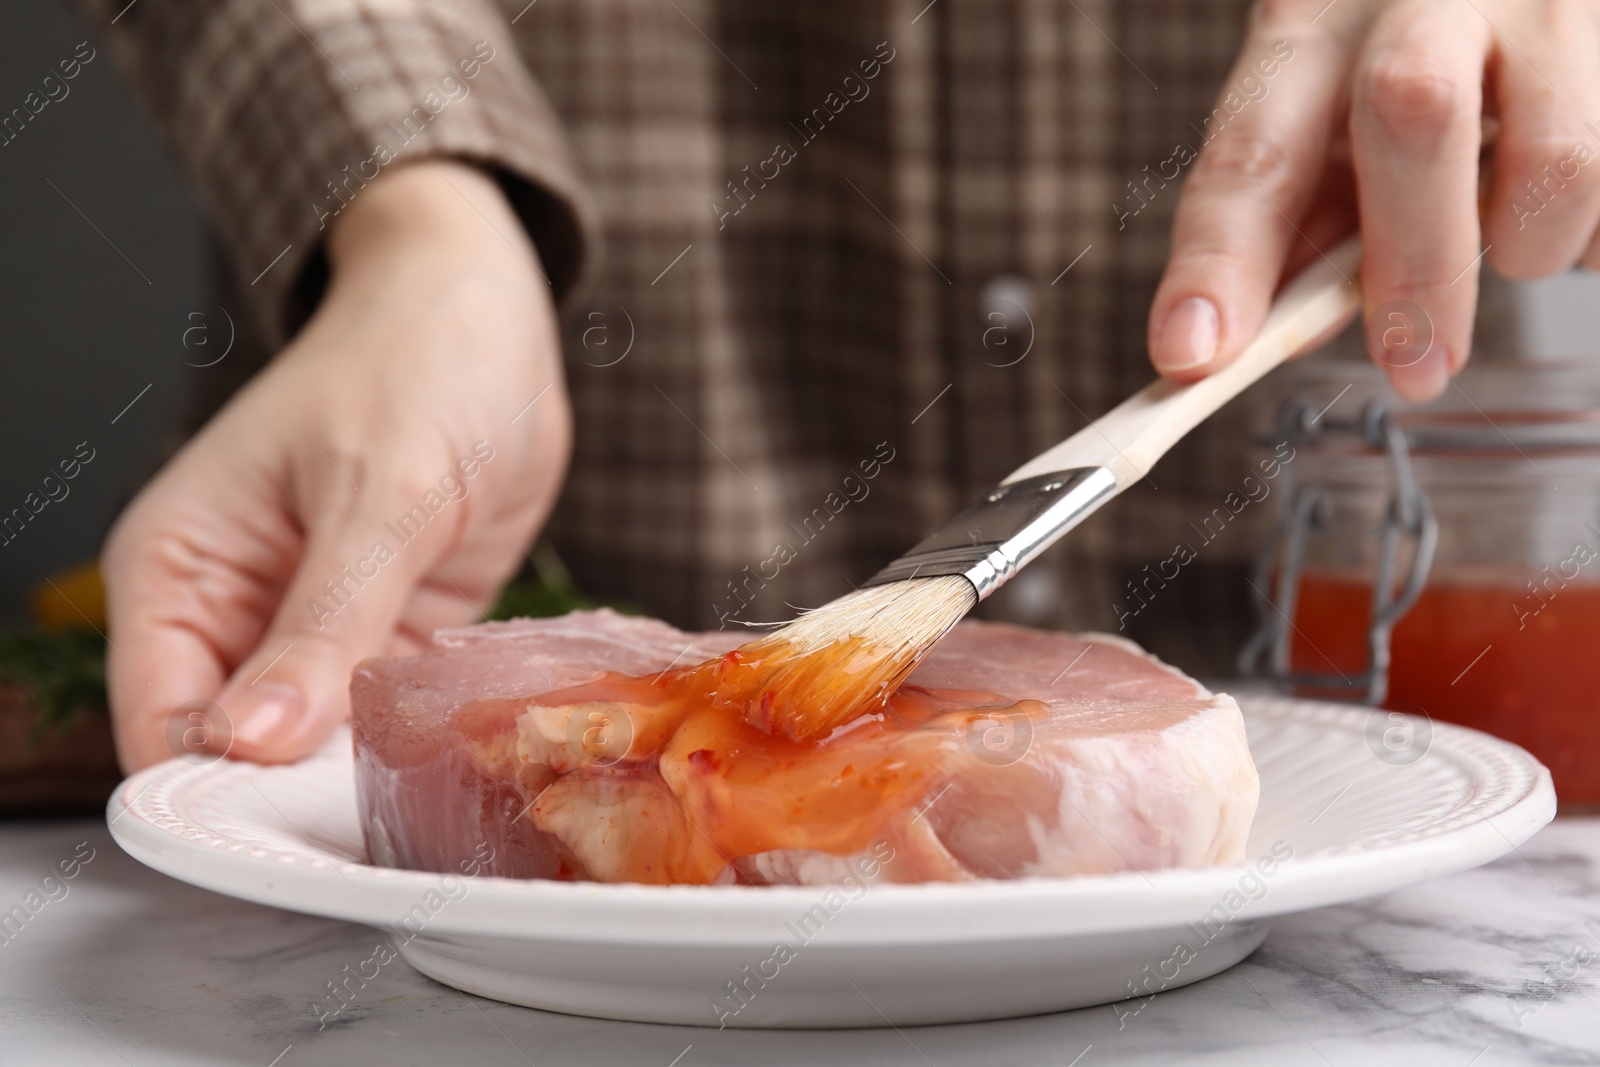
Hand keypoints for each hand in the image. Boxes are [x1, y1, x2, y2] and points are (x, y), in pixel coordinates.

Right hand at [103, 160, 570, 770]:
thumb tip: (247, 743)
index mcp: (178, 568)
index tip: (281, 835)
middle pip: (236, 749)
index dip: (211, 786)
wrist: (491, 318)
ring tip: (424, 792)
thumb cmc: (413, 364)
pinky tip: (458, 751)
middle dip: (295, 792)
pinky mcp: (389, 633)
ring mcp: (314, 627)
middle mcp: (234, 610)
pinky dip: (415, 736)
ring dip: (364, 770)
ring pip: (318, 744)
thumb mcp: (375, 495)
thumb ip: (320, 624)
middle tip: (371, 820)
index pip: (159, 719)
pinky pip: (388, 713)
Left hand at [1148, 0, 1599, 400]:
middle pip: (1415, 116)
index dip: (1217, 262)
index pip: (1250, 148)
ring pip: (1556, 158)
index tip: (1191, 354)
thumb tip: (1278, 332)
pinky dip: (1588, 231)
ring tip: (1518, 239)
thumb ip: (1305, 217)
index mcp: (1314, 26)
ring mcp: (1541, 4)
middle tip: (1415, 369)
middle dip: (1412, 270)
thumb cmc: (1412, 53)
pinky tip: (1561, 203)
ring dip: (1533, 244)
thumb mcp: (1334, 114)